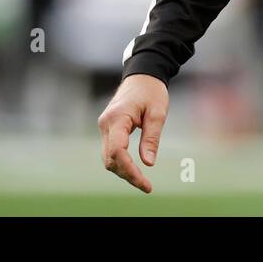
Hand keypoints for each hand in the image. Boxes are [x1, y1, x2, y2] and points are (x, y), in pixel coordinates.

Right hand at [98, 74, 168, 192]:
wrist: (142, 75)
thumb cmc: (152, 91)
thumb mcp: (158, 113)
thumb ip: (152, 137)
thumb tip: (148, 163)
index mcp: (117, 118)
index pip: (118, 151)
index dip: (130, 171)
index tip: (146, 183)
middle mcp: (106, 124)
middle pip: (110, 159)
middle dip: (127, 174)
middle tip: (147, 186)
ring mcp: (104, 126)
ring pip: (108, 158)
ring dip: (123, 171)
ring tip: (142, 180)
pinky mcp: (108, 128)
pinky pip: (111, 151)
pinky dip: (121, 162)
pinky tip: (134, 169)